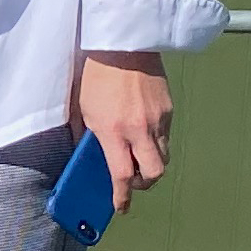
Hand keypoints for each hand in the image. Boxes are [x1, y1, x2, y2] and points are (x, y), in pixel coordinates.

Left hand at [75, 51, 172, 205]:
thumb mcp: (81, 107)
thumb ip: (84, 133)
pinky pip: (166, 136)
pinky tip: (143, 134)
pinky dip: (156, 142)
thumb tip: (84, 152)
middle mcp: (139, 129)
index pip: (122, 175)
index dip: (123, 196)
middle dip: (143, 184)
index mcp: (113, 131)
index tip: (121, 206)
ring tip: (138, 158)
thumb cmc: (97, 74)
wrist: (124, 44)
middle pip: (153, 173)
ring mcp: (157, 119)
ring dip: (151, 164)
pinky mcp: (168, 108)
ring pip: (163, 157)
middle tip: (132, 181)